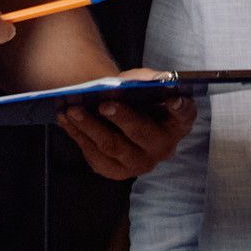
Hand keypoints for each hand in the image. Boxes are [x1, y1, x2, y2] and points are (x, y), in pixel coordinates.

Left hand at [57, 83, 195, 179]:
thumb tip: (154, 78)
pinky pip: (95, 156)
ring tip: (72, 110)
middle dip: (120, 117)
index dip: (180, 108)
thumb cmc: (137, 99)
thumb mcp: (144, 85)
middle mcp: (164, 147)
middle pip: (141, 133)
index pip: (184, 114)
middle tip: (102, 104)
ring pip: (112, 146)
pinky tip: (65, 120)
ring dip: (89, 126)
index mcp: (177, 122)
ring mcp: (141, 163)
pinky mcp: (118, 172)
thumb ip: (148, 79)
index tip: (173, 99)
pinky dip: (78, 136)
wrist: (120, 117)